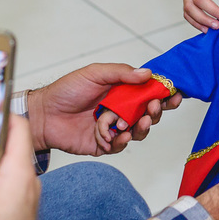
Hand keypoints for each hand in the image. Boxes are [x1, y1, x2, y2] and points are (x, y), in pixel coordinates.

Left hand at [30, 63, 179, 155]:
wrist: (44, 114)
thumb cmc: (66, 90)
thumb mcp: (95, 73)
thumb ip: (121, 73)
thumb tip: (148, 73)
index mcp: (121, 92)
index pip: (148, 93)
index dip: (163, 94)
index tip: (174, 93)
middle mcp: (120, 110)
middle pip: (148, 114)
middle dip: (156, 111)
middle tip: (155, 107)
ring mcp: (113, 128)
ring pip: (138, 131)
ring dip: (143, 127)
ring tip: (141, 122)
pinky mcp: (103, 144)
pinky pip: (119, 145)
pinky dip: (122, 141)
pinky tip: (120, 135)